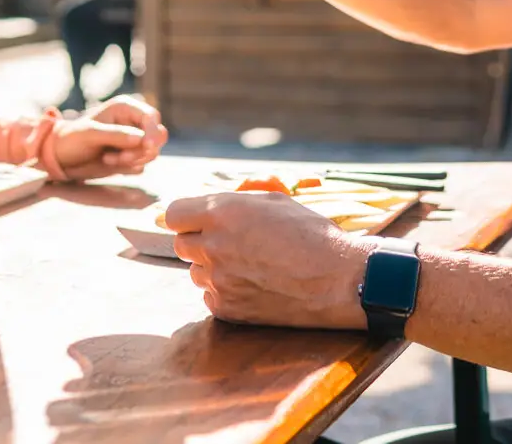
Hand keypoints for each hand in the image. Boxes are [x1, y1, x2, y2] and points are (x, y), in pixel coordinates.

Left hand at [52, 94, 167, 178]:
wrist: (63, 157)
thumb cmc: (73, 138)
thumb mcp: (91, 134)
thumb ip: (116, 135)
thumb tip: (142, 139)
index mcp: (125, 108)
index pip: (151, 117)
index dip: (153, 132)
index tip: (148, 147)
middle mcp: (133, 122)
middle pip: (158, 135)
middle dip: (143, 150)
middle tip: (120, 158)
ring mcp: (134, 140)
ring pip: (152, 152)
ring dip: (133, 160)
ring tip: (108, 159)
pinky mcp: (131, 156)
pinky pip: (142, 164)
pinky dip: (129, 167)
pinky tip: (110, 162)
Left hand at [163, 192, 370, 328]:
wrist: (338, 279)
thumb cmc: (310, 234)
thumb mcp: (272, 202)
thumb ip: (232, 204)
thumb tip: (206, 209)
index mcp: (222, 213)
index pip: (174, 214)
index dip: (186, 217)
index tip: (197, 221)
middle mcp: (213, 245)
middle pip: (181, 244)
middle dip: (199, 242)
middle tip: (229, 244)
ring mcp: (218, 280)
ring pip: (196, 272)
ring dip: (212, 268)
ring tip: (249, 265)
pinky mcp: (227, 309)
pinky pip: (210, 296)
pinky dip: (224, 292)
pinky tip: (253, 285)